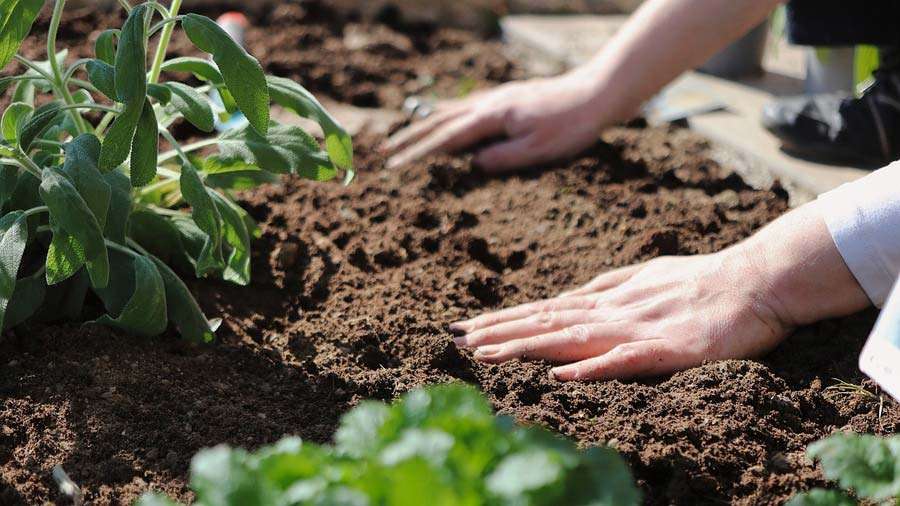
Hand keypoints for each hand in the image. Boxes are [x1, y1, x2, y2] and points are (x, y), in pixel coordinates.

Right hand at [383, 74, 620, 171]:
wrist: (596, 93)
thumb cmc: (571, 125)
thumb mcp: (538, 150)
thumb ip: (503, 158)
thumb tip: (473, 165)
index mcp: (493, 118)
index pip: (447, 139)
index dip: (419, 154)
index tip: (396, 166)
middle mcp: (490, 104)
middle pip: (440, 122)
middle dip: (411, 138)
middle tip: (385, 152)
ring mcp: (497, 98)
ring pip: (451, 111)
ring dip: (424, 125)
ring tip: (404, 136)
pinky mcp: (507, 98)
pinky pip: (467, 105)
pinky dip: (447, 113)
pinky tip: (444, 116)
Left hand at [449, 202, 872, 380]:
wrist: (758, 279)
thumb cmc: (704, 280)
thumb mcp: (646, 278)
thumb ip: (609, 288)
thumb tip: (573, 296)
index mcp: (608, 299)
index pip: (545, 310)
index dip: (504, 319)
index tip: (466, 327)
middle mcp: (613, 311)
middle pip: (546, 322)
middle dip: (499, 331)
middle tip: (455, 338)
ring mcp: (638, 329)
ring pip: (571, 338)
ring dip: (526, 346)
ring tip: (485, 354)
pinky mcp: (668, 349)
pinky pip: (625, 360)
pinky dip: (591, 367)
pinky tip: (561, 375)